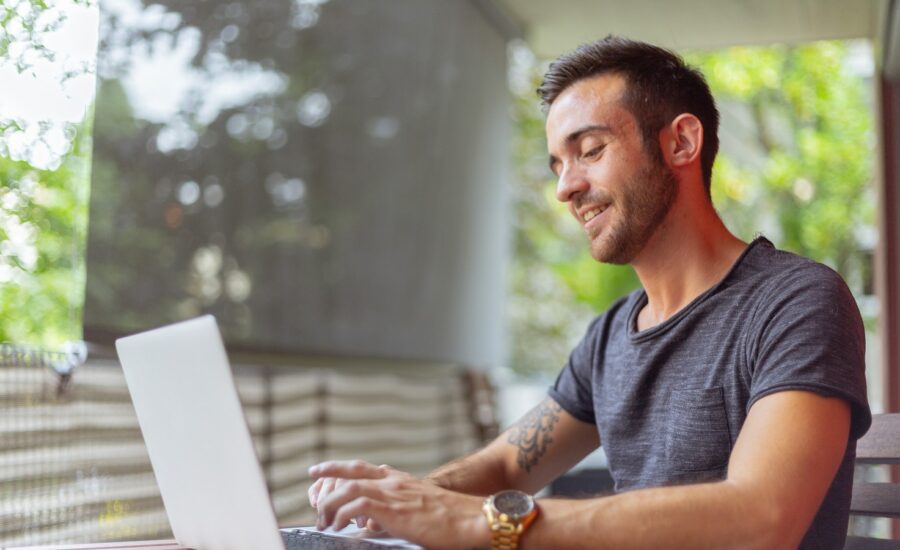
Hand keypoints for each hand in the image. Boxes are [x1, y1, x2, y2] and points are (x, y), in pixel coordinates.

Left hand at [309, 460, 489, 549]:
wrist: (474, 519)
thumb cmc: (455, 519)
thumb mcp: (422, 508)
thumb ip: (400, 509)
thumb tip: (378, 522)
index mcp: (402, 480)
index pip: (363, 468)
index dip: (338, 468)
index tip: (319, 471)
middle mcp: (395, 482)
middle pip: (352, 473)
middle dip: (327, 480)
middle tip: (312, 496)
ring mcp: (394, 493)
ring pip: (349, 489)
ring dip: (331, 504)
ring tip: (323, 520)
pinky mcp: (394, 510)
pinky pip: (357, 507)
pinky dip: (343, 515)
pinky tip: (339, 527)